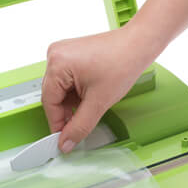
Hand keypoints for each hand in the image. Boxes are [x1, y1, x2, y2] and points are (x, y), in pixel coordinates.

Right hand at [42, 22, 160, 152]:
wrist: (138, 45)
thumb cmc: (122, 63)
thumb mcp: (99, 102)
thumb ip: (79, 126)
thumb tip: (66, 142)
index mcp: (57, 64)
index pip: (49, 102)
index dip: (57, 124)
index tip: (63, 139)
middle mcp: (55, 55)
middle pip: (53, 95)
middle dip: (66, 112)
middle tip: (78, 127)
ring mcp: (62, 53)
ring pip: (60, 89)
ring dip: (72, 102)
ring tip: (91, 102)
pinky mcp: (70, 54)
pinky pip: (66, 79)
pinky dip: (76, 91)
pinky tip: (90, 93)